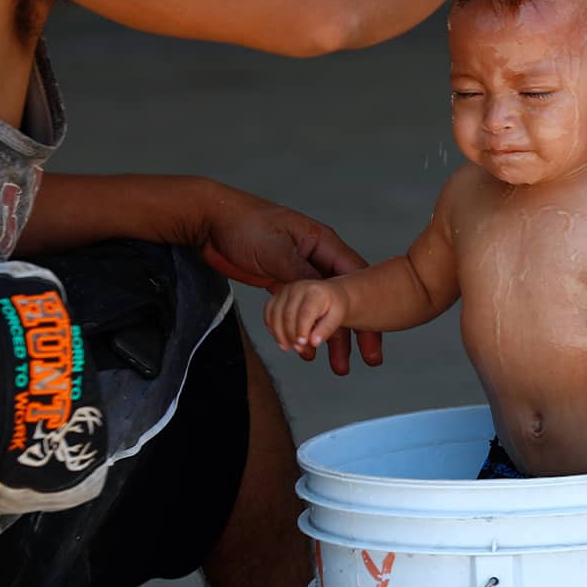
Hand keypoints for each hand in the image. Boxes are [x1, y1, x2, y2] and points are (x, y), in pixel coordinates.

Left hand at [196, 184, 381, 374]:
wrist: (209, 221)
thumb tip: (327, 300)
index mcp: (322, 244)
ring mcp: (298, 271)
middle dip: (355, 329)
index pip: (355, 277)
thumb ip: (303, 277)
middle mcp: (315, 257)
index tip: (377, 332)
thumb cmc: (246, 225)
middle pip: (343, 297)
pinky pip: (300, 312)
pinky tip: (306, 351)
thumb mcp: (279, 252)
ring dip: (329, 336)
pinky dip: (305, 331)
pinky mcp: (280, 282)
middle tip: (366, 358)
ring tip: (337, 366)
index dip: (368, 306)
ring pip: (322, 309)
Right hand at [264, 280, 349, 359]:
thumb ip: (326, 330)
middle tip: (299, 349)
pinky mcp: (277, 295)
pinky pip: (268, 312)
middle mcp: (298, 288)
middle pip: (288, 315)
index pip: (305, 313)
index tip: (302, 344)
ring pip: (275, 314)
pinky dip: (271, 326)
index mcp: (315, 292)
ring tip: (288, 347)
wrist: (329, 294)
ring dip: (279, 334)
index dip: (301, 330)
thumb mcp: (337, 318)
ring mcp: (285, 291)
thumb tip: (313, 342)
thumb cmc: (334, 306)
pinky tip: (279, 336)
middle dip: (291, 336)